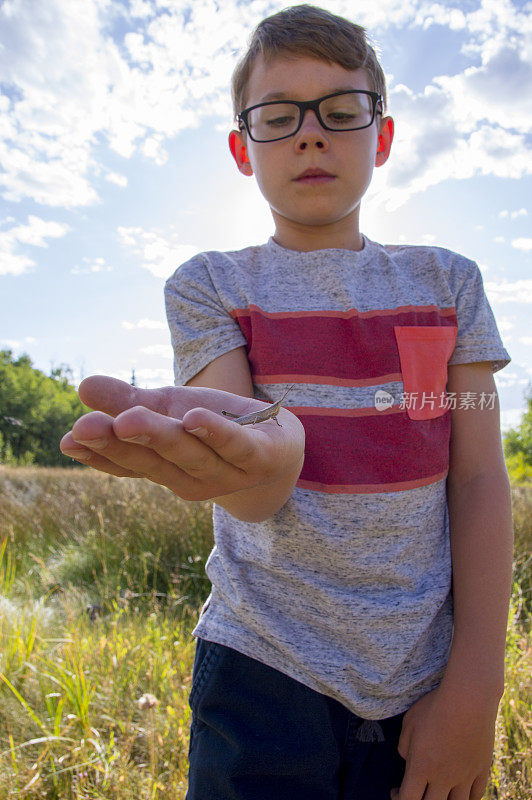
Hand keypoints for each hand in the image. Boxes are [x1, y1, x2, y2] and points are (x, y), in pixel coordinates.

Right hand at [60, 375, 304, 500]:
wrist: (280, 447)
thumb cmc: (215, 427)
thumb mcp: (170, 409)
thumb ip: (128, 401)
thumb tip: (82, 386)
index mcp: (165, 468)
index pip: (127, 463)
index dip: (98, 453)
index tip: (68, 439)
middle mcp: (192, 478)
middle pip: (152, 460)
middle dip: (118, 443)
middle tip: (85, 427)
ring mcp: (227, 472)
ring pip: (189, 454)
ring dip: (159, 436)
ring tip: (130, 419)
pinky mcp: (261, 457)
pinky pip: (236, 446)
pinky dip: (216, 434)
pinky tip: (195, 418)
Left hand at [390, 681, 499, 799]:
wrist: (468, 699)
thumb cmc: (434, 707)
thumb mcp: (409, 723)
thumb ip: (405, 747)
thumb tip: (408, 761)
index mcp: (422, 767)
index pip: (408, 799)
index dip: (398, 799)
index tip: (396, 790)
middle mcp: (444, 777)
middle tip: (416, 791)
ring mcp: (465, 776)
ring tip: (438, 792)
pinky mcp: (482, 769)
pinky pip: (477, 795)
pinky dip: (467, 798)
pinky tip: (459, 791)